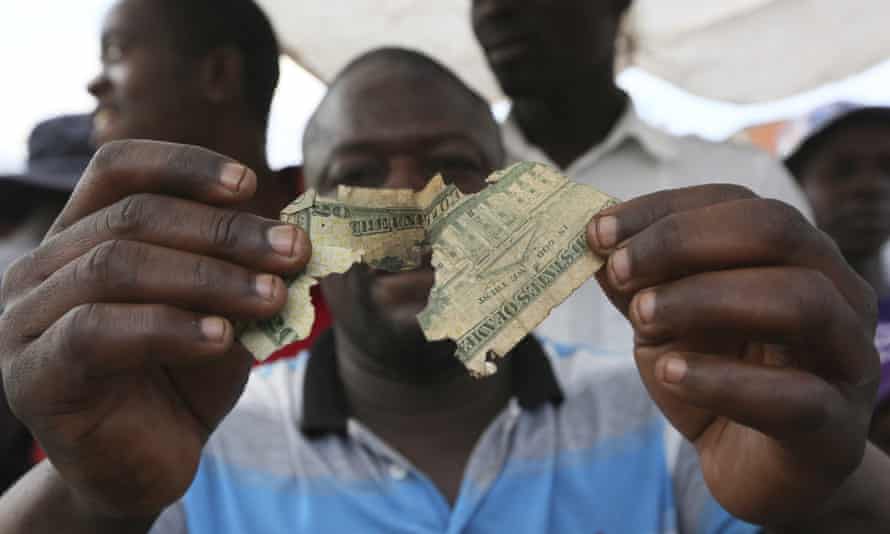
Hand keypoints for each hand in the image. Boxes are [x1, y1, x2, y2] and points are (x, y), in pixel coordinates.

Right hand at [0, 141, 308, 518]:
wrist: (148, 463)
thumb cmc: (184, 377)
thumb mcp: (223, 310)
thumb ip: (243, 270)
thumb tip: (295, 234)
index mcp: (83, 236)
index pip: (117, 169)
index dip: (184, 165)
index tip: (249, 183)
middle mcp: (43, 268)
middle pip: (131, 217)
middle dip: (224, 231)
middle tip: (292, 252)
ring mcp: (27, 320)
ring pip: (116, 265)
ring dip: (209, 277)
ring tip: (272, 296)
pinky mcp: (33, 376)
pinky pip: (97, 331)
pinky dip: (169, 326)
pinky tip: (221, 337)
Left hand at [587, 185, 878, 524]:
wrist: (755, 469)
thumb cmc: (714, 380)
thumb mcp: (664, 324)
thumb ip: (638, 283)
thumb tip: (593, 237)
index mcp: (794, 256)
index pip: (736, 203)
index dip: (663, 210)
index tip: (598, 229)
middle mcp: (835, 292)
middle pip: (777, 231)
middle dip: (683, 240)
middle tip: (619, 268)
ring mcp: (847, 359)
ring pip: (800, 299)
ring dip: (707, 297)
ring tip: (641, 316)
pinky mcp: (834, 429)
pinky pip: (794, 395)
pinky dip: (724, 379)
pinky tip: (671, 373)